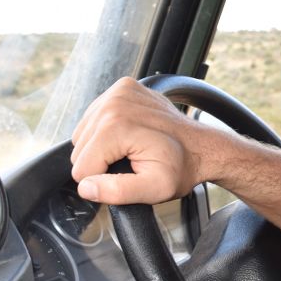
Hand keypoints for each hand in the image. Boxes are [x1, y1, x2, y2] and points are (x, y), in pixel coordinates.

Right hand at [70, 77, 207, 204]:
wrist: (201, 146)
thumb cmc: (182, 167)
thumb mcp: (155, 189)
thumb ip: (117, 191)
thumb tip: (86, 187)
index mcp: (117, 125)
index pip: (81, 168)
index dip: (102, 180)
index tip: (128, 175)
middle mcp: (114, 102)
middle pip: (79, 150)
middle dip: (102, 163)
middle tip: (132, 162)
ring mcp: (118, 91)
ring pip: (84, 135)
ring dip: (103, 148)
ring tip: (132, 150)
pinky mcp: (121, 88)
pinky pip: (94, 119)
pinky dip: (107, 132)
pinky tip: (129, 136)